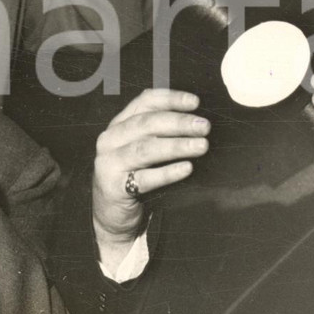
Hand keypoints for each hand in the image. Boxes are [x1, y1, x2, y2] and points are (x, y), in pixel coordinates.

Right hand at [92, 89, 208, 266]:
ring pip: (145, 149)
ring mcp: (109, 163)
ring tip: (201, 146)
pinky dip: (167, 172)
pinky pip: (144, 179)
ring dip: (176, 146)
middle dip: (178, 122)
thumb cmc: (133, 176)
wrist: (111, 215)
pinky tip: (186, 169)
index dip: (170, 99)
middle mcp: (110, 139)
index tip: (195, 102)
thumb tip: (196, 120)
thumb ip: (159, 132)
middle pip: (146, 123)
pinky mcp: (113, 187)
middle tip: (204, 126)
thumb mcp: (141, 149)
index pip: (144, 102)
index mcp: (119, 124)